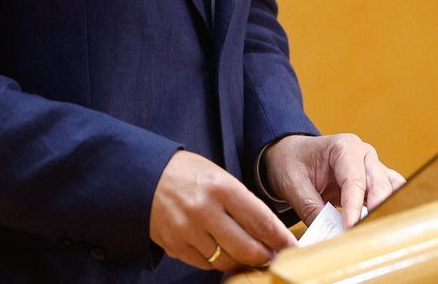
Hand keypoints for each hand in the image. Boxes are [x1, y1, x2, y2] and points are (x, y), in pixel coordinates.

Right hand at [150, 150, 296, 272]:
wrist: (145, 176)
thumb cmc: (187, 173)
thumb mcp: (219, 176)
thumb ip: (243, 203)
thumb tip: (268, 232)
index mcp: (221, 188)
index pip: (261, 222)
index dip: (281, 239)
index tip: (292, 247)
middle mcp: (205, 211)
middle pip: (248, 249)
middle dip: (266, 256)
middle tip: (274, 256)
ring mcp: (188, 231)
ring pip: (227, 261)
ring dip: (242, 262)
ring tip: (249, 256)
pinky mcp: (176, 246)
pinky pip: (206, 264)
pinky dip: (219, 262)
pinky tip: (223, 253)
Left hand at [262, 133, 405, 227]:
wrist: (290, 156)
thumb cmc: (291, 163)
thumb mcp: (293, 185)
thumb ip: (310, 209)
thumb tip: (327, 236)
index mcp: (344, 147)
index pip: (354, 181)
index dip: (353, 208)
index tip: (349, 230)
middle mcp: (364, 155)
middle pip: (379, 186)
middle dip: (374, 211)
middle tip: (364, 235)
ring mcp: (372, 168)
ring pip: (391, 191)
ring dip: (386, 210)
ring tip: (375, 232)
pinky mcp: (374, 184)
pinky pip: (390, 196)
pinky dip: (387, 211)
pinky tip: (379, 228)